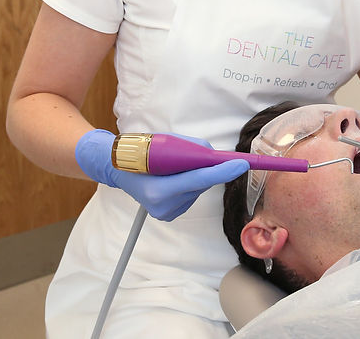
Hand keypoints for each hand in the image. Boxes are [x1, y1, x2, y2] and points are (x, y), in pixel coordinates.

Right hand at [75, 130, 248, 220]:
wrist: (118, 170)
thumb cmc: (140, 153)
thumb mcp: (163, 143)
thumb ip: (190, 149)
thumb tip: (214, 156)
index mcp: (158, 189)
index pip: (197, 179)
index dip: (222, 171)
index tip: (241, 164)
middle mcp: (162, 206)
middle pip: (200, 185)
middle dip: (211, 170)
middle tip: (219, 158)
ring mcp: (165, 213)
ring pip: (197, 191)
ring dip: (198, 177)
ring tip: (177, 167)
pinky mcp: (168, 215)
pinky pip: (191, 197)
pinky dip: (190, 185)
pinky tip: (175, 179)